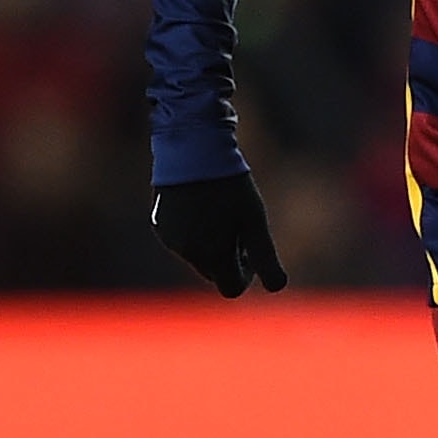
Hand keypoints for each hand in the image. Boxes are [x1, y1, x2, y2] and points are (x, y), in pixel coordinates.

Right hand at [151, 172, 287, 297]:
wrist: (193, 149)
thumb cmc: (231, 186)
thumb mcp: (255, 222)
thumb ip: (266, 258)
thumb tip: (276, 287)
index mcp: (211, 256)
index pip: (232, 288)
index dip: (248, 274)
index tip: (252, 249)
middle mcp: (187, 253)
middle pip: (214, 272)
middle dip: (229, 258)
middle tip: (239, 227)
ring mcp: (170, 239)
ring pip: (197, 255)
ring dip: (211, 245)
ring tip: (221, 211)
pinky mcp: (160, 224)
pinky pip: (181, 240)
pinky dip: (194, 232)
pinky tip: (203, 205)